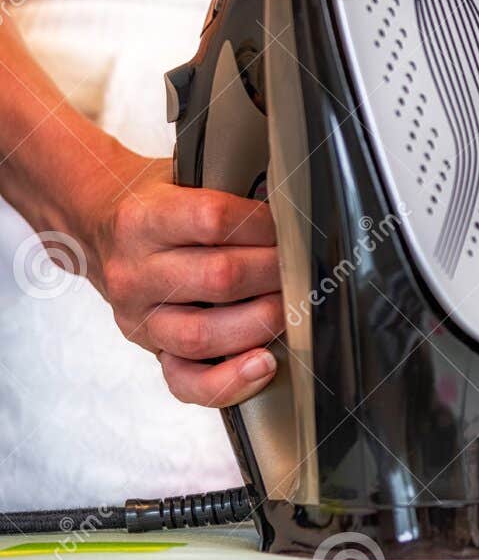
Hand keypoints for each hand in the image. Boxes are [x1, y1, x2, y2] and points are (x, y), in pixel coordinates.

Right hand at [74, 149, 281, 406]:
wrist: (95, 225)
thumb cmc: (155, 203)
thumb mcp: (183, 177)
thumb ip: (229, 193)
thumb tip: (295, 210)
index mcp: (142, 219)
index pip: (214, 221)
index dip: (265, 226)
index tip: (290, 226)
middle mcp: (134, 271)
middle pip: (219, 279)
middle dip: (275, 274)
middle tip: (302, 268)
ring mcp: (138, 316)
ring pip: (204, 335)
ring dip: (262, 322)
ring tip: (292, 308)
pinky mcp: (149, 347)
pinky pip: (186, 381)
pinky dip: (230, 380)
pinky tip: (262, 363)